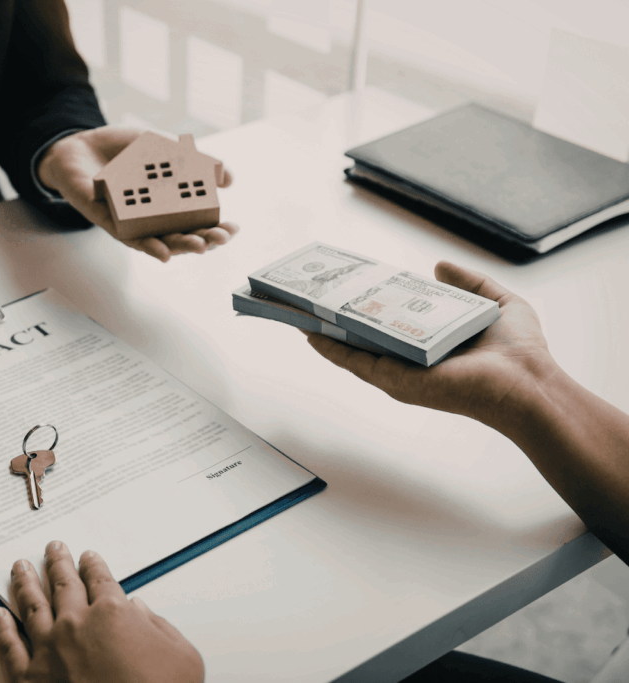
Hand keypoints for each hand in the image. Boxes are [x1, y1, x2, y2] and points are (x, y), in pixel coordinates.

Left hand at [0, 541, 203, 682]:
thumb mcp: (182, 657)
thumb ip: (160, 627)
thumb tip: (140, 612)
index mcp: (112, 614)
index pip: (100, 579)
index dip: (93, 565)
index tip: (88, 557)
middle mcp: (76, 625)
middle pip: (63, 584)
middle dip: (57, 563)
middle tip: (52, 549)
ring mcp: (50, 650)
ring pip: (31, 605)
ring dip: (25, 583)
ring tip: (20, 568)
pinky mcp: (29, 678)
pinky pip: (10, 646)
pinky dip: (2, 628)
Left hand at [38, 126, 237, 261]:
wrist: (80, 145)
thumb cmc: (123, 151)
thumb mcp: (163, 148)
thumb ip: (193, 160)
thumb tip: (228, 177)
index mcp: (169, 202)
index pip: (197, 220)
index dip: (216, 227)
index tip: (234, 228)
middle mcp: (153, 216)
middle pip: (183, 236)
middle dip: (204, 240)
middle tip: (220, 239)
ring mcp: (133, 221)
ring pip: (160, 242)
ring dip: (181, 247)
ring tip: (200, 248)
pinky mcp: (111, 223)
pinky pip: (130, 239)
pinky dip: (148, 247)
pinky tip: (163, 253)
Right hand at [302, 261, 558, 427]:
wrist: (527, 383)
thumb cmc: (521, 352)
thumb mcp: (496, 302)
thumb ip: (470, 283)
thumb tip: (439, 266)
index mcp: (428, 340)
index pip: (389, 318)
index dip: (366, 301)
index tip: (345, 284)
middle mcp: (408, 356)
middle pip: (362, 333)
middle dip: (335, 314)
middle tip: (311, 294)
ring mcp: (398, 370)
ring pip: (350, 347)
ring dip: (322, 328)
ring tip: (298, 309)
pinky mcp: (394, 380)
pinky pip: (354, 362)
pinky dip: (329, 347)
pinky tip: (309, 332)